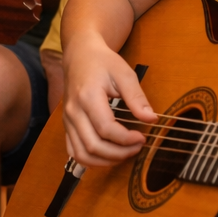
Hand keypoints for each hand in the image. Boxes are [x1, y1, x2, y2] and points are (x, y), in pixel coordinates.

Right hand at [62, 30, 154, 166]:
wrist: (79, 55)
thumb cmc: (102, 62)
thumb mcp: (124, 73)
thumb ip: (137, 97)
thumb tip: (151, 119)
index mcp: (87, 97)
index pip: (106, 129)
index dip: (126, 139)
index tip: (142, 137)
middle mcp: (73, 112)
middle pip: (93, 146)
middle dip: (119, 153)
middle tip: (137, 147)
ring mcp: (67, 121)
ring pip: (81, 154)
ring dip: (105, 161)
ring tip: (124, 154)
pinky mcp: (66, 126)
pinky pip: (74, 151)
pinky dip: (90, 160)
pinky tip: (108, 156)